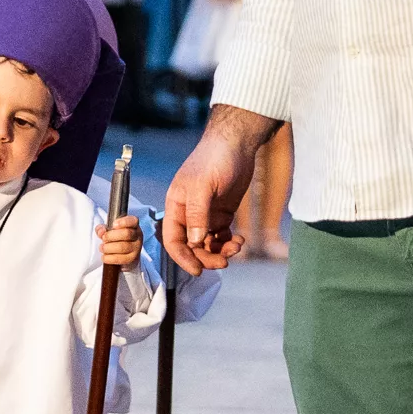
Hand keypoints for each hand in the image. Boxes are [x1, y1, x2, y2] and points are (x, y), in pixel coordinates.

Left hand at [98, 213, 141, 267]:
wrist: (124, 254)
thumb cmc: (116, 239)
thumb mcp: (109, 230)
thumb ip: (103, 228)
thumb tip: (101, 231)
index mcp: (133, 225)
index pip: (132, 221)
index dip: (124, 222)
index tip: (114, 224)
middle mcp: (137, 236)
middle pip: (126, 234)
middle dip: (111, 236)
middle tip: (103, 238)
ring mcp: (136, 248)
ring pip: (122, 247)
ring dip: (108, 247)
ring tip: (102, 247)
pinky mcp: (132, 258)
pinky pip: (121, 259)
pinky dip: (109, 258)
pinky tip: (104, 256)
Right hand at [161, 109, 270, 270]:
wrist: (236, 144)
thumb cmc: (214, 159)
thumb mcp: (202, 186)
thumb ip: (197, 215)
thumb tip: (196, 242)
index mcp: (176, 206)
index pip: (173, 240)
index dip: (183, 258)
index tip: (198, 270)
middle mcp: (188, 214)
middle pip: (192, 246)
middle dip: (206, 257)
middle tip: (223, 262)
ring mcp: (206, 214)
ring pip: (208, 244)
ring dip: (220, 251)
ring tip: (236, 247)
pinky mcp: (222, 213)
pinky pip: (222, 236)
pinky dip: (229, 243)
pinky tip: (239, 240)